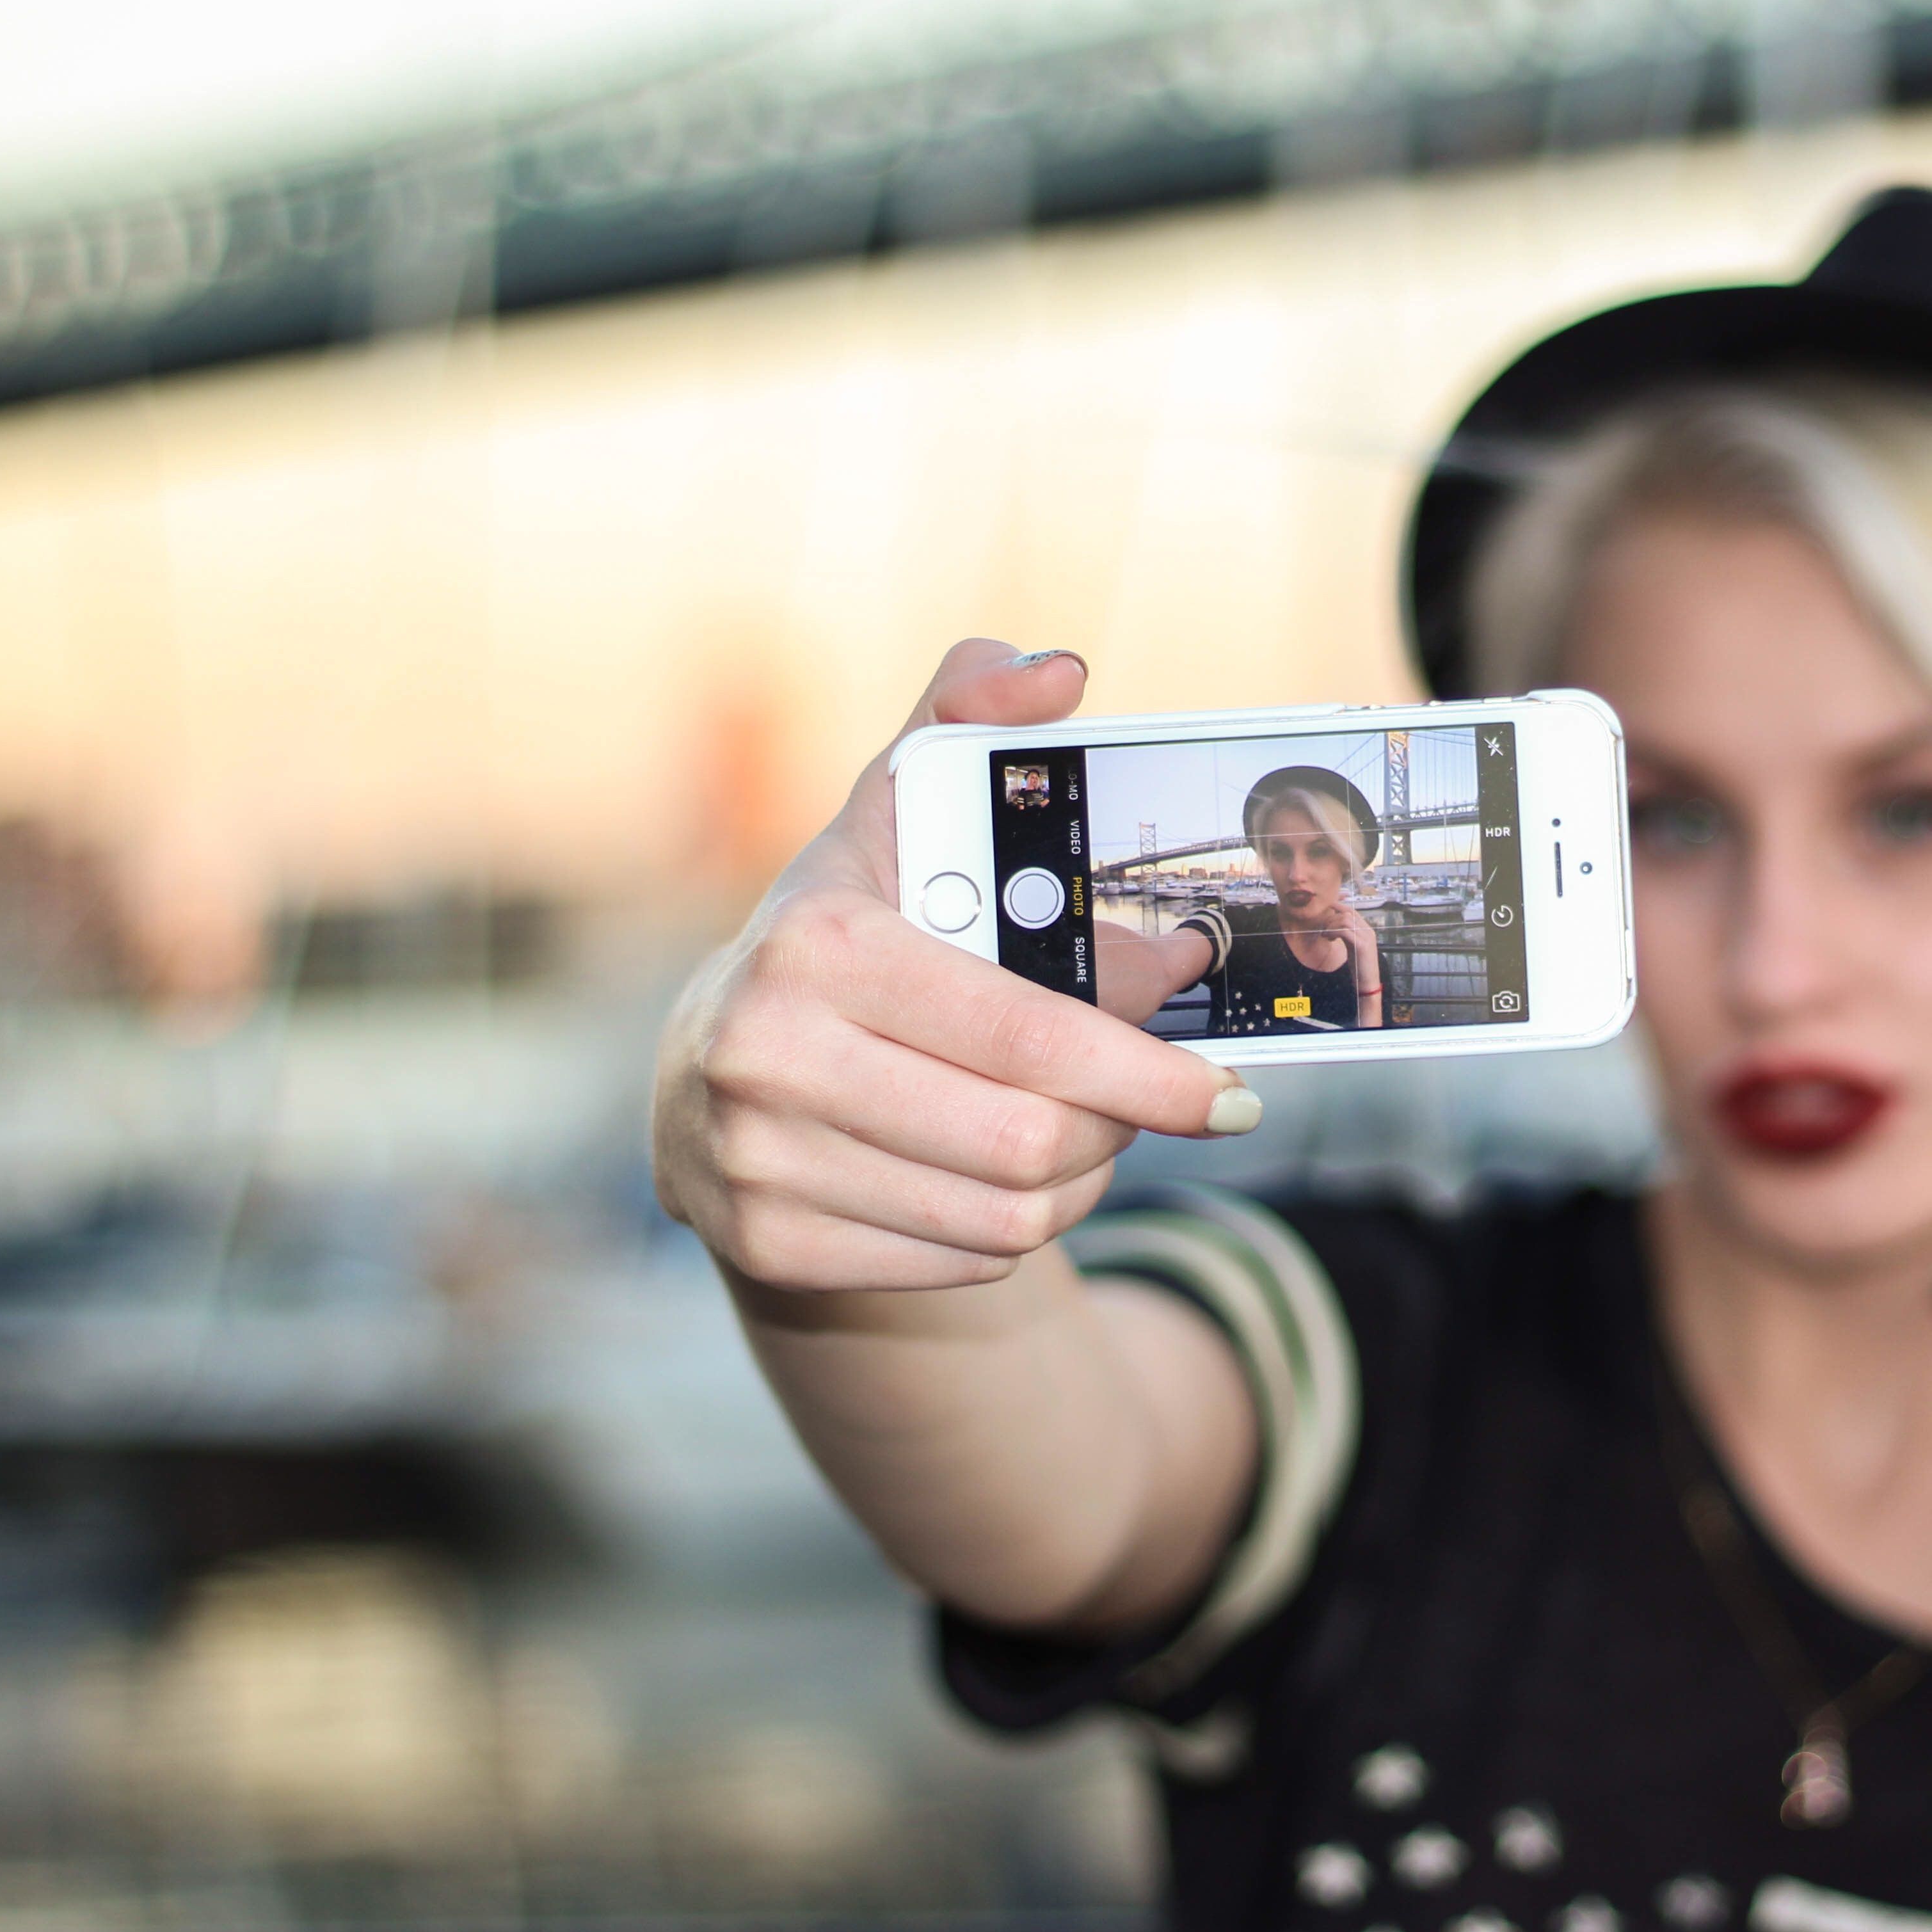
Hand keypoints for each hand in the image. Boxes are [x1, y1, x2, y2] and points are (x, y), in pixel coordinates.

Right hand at [651, 641, 1255, 1293]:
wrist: (704, 1068)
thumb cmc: (840, 933)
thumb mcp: (896, 810)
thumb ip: (973, 718)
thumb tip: (1058, 673)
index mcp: (818, 945)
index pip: (1031, 1039)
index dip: (1149, 1074)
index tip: (1227, 1093)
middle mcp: (767, 1057)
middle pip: (1028, 1142)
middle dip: (1116, 1126)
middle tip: (1149, 1104)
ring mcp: (756, 1165)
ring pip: (1004, 1215)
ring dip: (1074, 1181)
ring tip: (1077, 1133)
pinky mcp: (767, 1248)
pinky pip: (959, 1258)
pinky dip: (1007, 1227)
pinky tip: (996, 1177)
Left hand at [1313, 896, 1380, 978]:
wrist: (1368, 983)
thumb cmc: (1359, 967)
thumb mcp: (1353, 946)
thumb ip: (1347, 935)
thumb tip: (1334, 926)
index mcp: (1367, 930)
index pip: (1352, 910)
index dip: (1338, 906)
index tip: (1325, 909)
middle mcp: (1368, 931)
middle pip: (1347, 912)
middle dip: (1331, 918)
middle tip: (1323, 929)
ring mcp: (1366, 937)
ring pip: (1345, 920)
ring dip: (1331, 925)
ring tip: (1325, 935)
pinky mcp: (1362, 945)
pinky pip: (1345, 931)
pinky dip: (1333, 932)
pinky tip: (1329, 939)